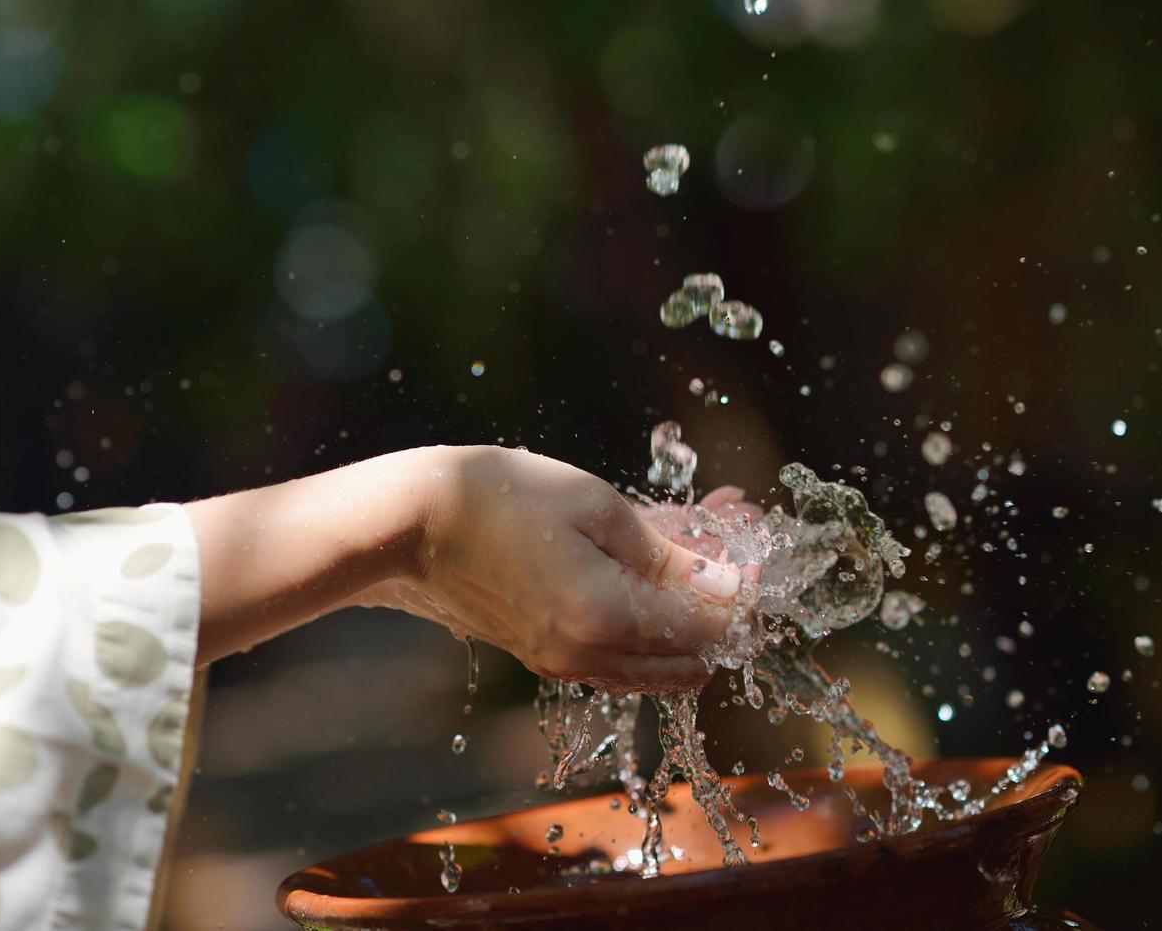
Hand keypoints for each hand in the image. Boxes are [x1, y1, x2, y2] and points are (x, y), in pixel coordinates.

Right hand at [377, 446, 741, 691]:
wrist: (411, 524)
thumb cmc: (501, 497)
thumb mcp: (596, 507)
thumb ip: (669, 552)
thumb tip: (729, 582)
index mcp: (608, 620)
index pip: (713, 625)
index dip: (745, 585)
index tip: (750, 536)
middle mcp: (590, 658)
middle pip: (695, 656)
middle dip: (725, 600)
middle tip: (730, 537)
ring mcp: (566, 664)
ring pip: (661, 662)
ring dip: (692, 609)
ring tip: (697, 539)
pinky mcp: (547, 656)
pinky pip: (623, 655)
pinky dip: (651, 618)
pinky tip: (651, 561)